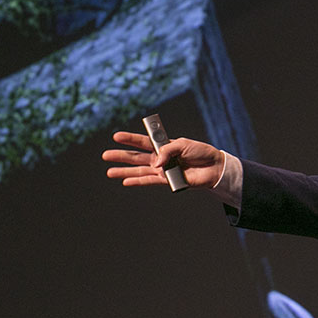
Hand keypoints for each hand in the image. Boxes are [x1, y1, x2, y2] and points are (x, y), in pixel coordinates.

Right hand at [102, 132, 225, 188]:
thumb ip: (167, 151)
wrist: (213, 167)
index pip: (143, 141)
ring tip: (109, 172)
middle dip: (121, 156)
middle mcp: (160, 157)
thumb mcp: (184, 145)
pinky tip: (125, 182)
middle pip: (136, 156)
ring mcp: (162, 169)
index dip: (130, 139)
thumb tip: (155, 164)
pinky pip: (149, 181)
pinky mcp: (167, 180)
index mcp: (163, 145)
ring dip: (124, 171)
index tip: (116, 136)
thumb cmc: (200, 153)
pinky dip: (137, 181)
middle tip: (105, 155)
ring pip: (139, 170)